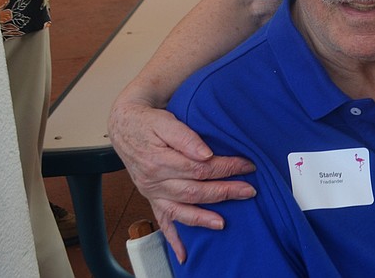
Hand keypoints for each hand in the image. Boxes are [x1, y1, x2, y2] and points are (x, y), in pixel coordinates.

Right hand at [108, 98, 255, 262]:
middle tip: (249, 191)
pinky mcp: (152, 198)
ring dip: (204, 218)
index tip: (247, 165)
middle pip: (194, 190)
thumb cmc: (148, 123)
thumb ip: (185, 137)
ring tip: (224, 223)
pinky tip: (184, 253)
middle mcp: (155, 181)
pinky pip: (162, 221)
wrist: (125, 126)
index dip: (225, 167)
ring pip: (181, 209)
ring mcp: (153, 192)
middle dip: (224, 192)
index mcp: (160, 160)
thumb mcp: (165, 121)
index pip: (200, 168)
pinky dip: (173, 239)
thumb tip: (205, 153)